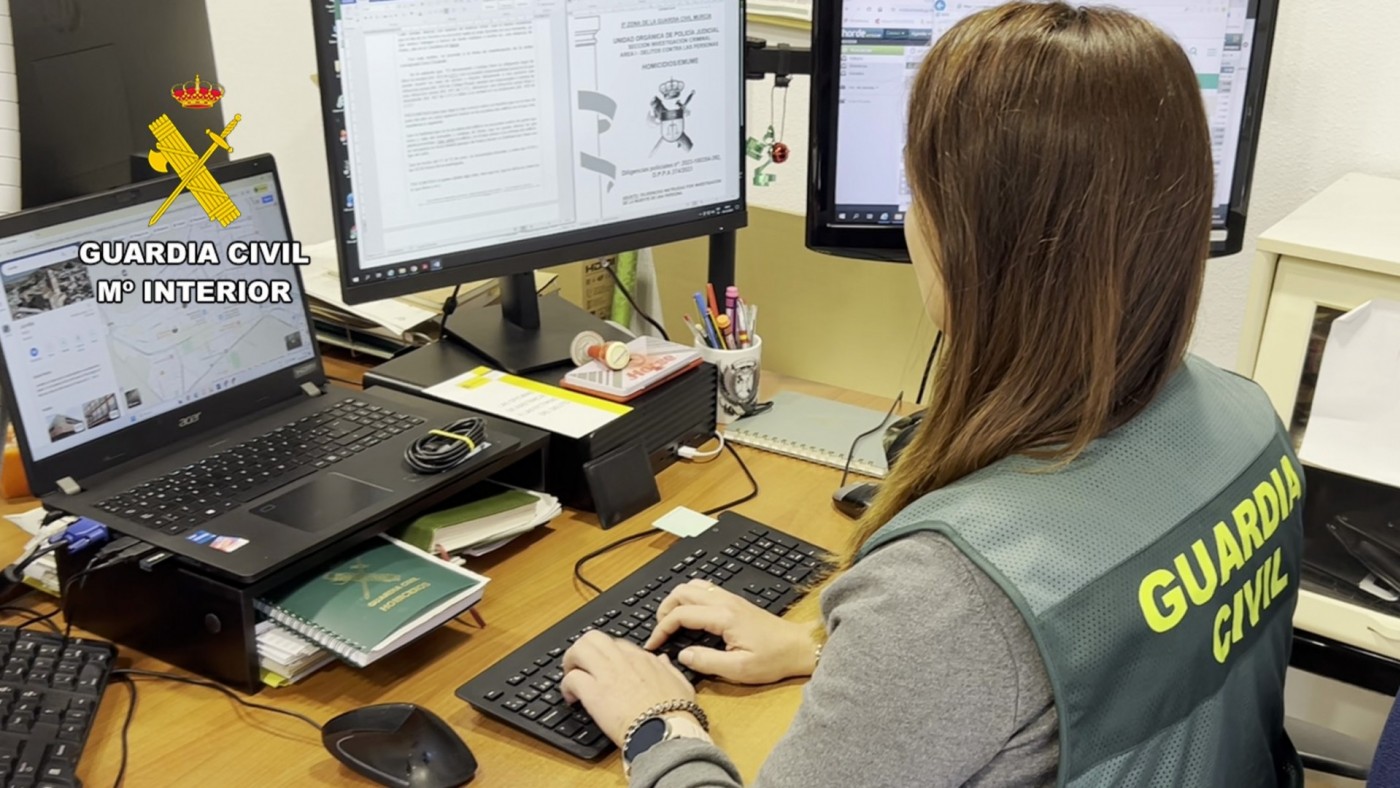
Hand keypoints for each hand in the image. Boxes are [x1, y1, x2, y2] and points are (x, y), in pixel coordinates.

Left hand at [561, 630, 696, 746]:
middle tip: (579, 666)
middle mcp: (623, 660)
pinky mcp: (594, 692)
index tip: (603, 667)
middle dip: (582, 649)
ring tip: (571, 677)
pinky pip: (571, 678)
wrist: (667, 730)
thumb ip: (668, 668)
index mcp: (642, 658)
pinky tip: (571, 699)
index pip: (616, 643)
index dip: (606, 654)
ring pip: (579, 649)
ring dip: (571, 662)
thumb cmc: (676, 712)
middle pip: (593, 638)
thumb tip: (662, 659)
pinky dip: (566, 687)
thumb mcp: (680, 683)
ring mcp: (608, 674)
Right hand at [645, 579, 816, 684]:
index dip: (661, 628)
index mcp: (723, 617)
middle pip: (682, 591)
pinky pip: (704, 590)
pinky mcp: (735, 602)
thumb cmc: (774, 659)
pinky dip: (688, 599)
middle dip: (664, 609)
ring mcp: (731, 599)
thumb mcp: (739, 669)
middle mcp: (725, 602)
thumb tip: (682, 655)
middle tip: (658, 631)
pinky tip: (689, 616)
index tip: (653, 644)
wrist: (799, 647)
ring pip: (693, 586)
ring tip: (670, 622)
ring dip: (676, 600)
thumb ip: (707, 662)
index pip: (681, 614)